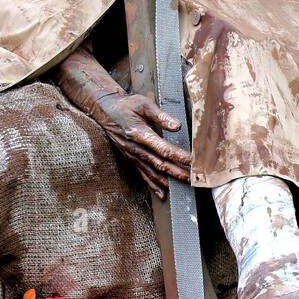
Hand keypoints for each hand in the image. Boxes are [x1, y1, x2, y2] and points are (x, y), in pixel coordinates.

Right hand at [55, 47, 190, 199]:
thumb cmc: (126, 105)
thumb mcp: (143, 104)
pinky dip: (153, 186)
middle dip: (177, 172)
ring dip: (168, 181)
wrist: (105, 111)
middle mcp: (135, 148)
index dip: (178, 155)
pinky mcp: (130, 159)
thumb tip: (177, 126)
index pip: (162, 148)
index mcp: (139, 133)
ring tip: (183, 186)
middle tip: (193, 179)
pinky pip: (143, 175)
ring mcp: (132, 156)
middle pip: (159, 164)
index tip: (192, 160)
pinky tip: (163, 194)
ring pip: (152, 172)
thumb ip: (161, 116)